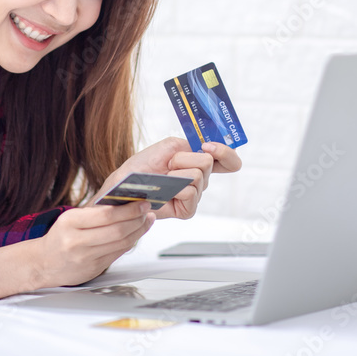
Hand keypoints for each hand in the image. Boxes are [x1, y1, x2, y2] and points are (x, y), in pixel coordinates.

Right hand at [25, 201, 154, 288]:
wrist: (42, 263)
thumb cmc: (59, 237)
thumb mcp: (70, 219)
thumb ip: (95, 213)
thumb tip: (124, 202)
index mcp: (70, 222)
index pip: (105, 214)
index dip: (128, 209)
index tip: (141, 202)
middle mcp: (76, 241)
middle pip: (117, 230)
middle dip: (137, 219)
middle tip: (147, 210)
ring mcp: (85, 258)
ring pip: (121, 243)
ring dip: (138, 231)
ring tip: (146, 220)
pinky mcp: (93, 269)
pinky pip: (118, 254)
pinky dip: (130, 242)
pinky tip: (136, 234)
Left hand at [95, 136, 241, 220]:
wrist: (127, 182)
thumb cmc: (145, 164)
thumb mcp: (170, 146)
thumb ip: (192, 145)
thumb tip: (208, 152)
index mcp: (200, 162)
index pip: (230, 160)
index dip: (226, 153)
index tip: (208, 146)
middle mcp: (202, 179)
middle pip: (209, 163)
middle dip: (184, 159)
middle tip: (168, 164)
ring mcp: (196, 195)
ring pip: (198, 176)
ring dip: (176, 173)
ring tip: (164, 178)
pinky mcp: (188, 210)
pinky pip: (190, 193)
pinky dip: (175, 188)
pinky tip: (166, 190)